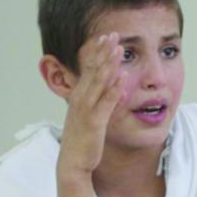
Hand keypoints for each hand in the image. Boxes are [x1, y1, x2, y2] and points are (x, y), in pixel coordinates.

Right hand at [57, 33, 125, 175]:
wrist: (73, 162)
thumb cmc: (83, 139)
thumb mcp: (90, 115)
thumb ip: (101, 100)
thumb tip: (114, 88)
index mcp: (79, 95)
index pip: (87, 68)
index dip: (95, 51)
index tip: (104, 36)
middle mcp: (80, 98)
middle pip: (92, 70)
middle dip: (103, 51)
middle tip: (113, 34)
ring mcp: (85, 109)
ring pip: (98, 82)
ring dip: (109, 64)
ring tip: (119, 49)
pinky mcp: (94, 122)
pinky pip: (105, 102)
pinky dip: (114, 89)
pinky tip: (123, 77)